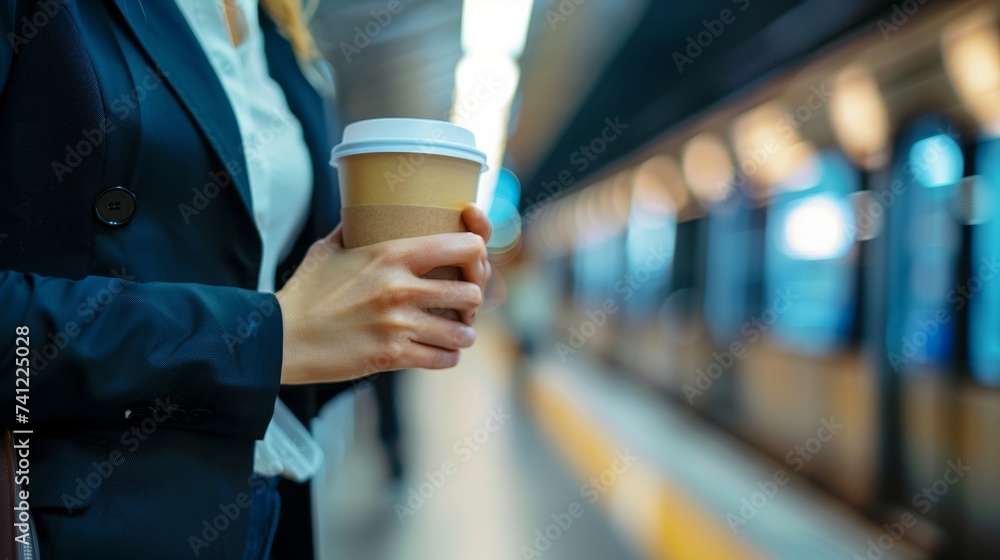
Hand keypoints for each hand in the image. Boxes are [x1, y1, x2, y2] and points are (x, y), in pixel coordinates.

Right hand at [276, 205, 491, 383]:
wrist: (281, 337)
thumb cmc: (305, 292)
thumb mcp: (328, 249)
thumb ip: (354, 228)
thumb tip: (364, 209)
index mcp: (390, 254)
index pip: (463, 246)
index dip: (477, 255)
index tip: (472, 263)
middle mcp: (400, 288)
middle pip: (471, 292)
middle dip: (473, 301)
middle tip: (465, 305)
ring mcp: (397, 324)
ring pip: (462, 332)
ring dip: (463, 333)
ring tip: (457, 332)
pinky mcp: (391, 356)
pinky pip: (442, 359)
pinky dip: (446, 357)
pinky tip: (441, 352)